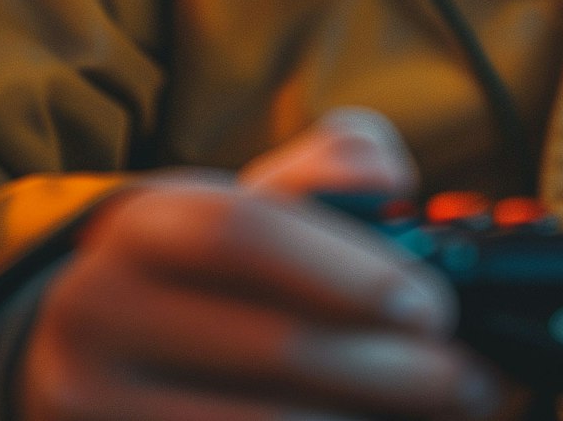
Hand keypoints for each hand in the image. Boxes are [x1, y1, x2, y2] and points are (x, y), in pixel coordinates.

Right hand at [19, 108, 504, 420]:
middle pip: (270, 347)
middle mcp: (99, 312)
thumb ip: (334, 167)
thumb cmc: (210, 268)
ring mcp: (93, 405)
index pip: (244, 232)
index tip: (432, 308)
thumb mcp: (255, 197)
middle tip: (468, 381)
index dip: (346, 271)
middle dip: (387, 370)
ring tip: (443, 416)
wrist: (93, 350)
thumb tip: (396, 185)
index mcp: (143, 225)